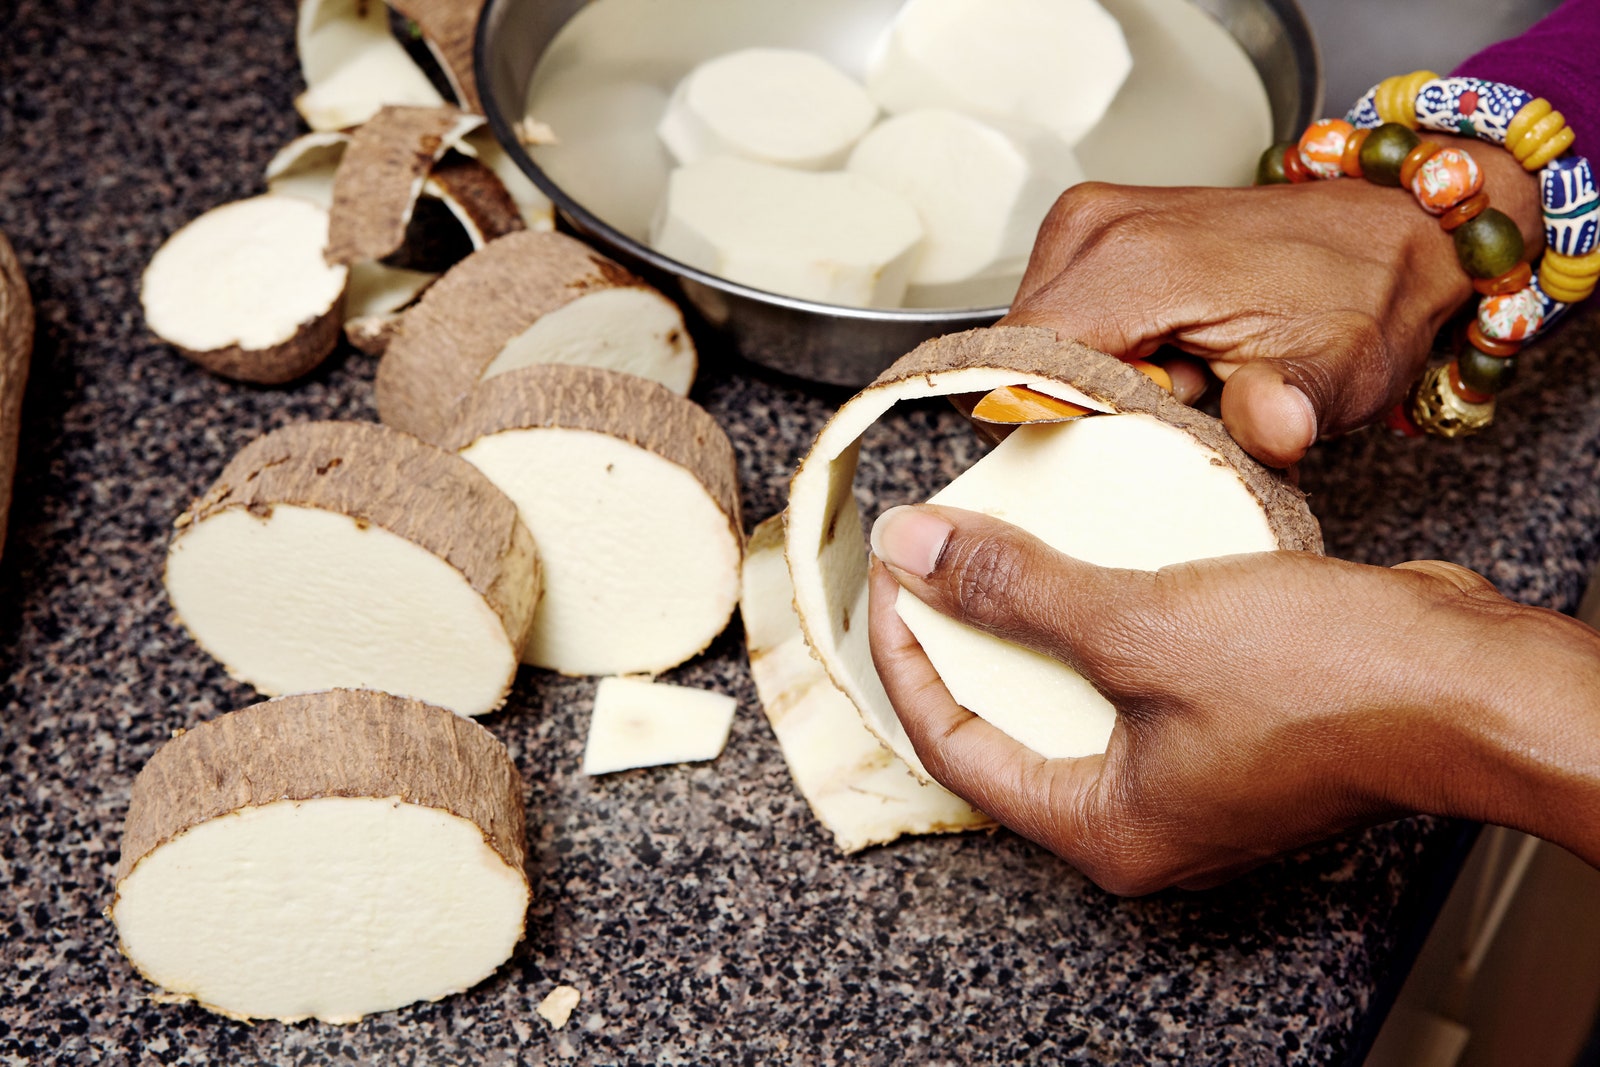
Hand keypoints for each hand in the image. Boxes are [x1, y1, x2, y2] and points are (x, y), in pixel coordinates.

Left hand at [867, 504, 1599, 892]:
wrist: (1470, 681)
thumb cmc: (1330, 682)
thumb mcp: (1142, 624)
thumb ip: (1016, 589)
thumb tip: (912, 551)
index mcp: (1103, 828)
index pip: (955, 743)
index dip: (906, 656)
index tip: (888, 579)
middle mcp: (1142, 818)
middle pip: (1008, 723)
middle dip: (966, 636)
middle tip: (935, 563)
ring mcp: (1190, 778)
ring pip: (1075, 694)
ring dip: (1038, 620)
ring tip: (1007, 547)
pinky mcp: (1230, 732)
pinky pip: (1136, 674)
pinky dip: (1106, 619)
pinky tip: (1099, 555)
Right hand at [1004, 133, 1542, 466]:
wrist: (1392, 232)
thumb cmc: (1362, 301)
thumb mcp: (1344, 373)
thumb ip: (1297, 405)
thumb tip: (1270, 423)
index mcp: (1132, 263)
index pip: (1011, 367)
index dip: (1043, 423)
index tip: (1114, 440)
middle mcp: (1094, 228)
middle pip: (1018, 362)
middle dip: (1077, 405)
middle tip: (1173, 403)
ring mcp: (1086, 221)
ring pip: (1034, 345)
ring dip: (1090, 380)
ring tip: (1179, 376)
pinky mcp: (1090, 230)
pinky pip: (1054, 319)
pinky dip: (1098, 351)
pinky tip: (1165, 353)